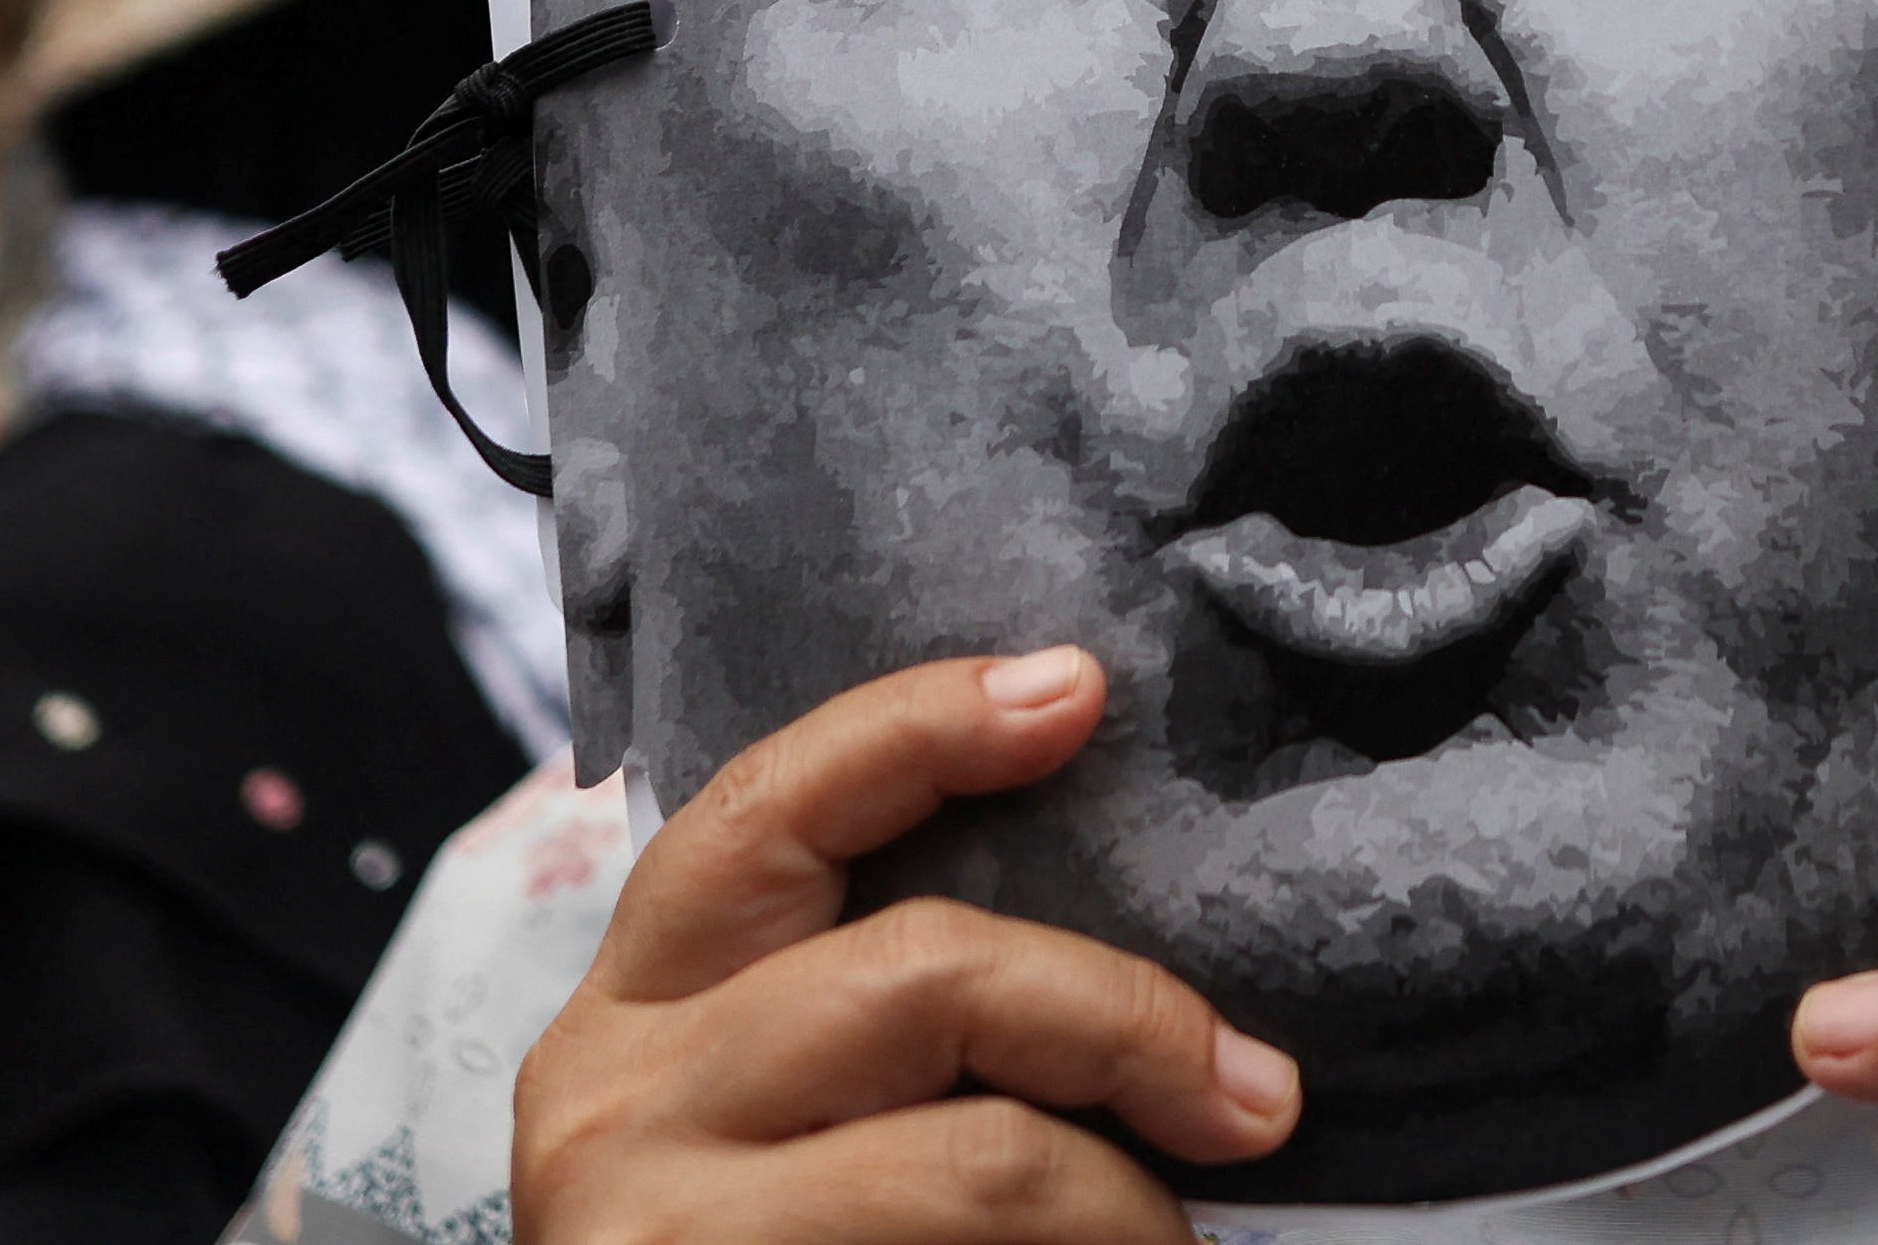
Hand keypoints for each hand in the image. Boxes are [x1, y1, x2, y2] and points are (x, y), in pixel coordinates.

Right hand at [515, 649, 1300, 1244]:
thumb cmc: (779, 1236)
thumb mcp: (783, 1104)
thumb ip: (890, 1010)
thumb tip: (1134, 960)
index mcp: (640, 1007)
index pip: (770, 809)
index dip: (922, 725)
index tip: (1077, 687)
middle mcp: (619, 1102)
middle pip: (929, 973)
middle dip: (1126, 1021)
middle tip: (1258, 1096)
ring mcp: (659, 1229)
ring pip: (984, 1158)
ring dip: (1126, 1202)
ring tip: (1177, 1243)